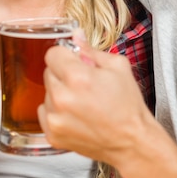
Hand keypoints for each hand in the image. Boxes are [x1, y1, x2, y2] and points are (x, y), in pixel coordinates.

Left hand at [38, 29, 151, 164]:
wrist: (131, 141)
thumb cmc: (128, 106)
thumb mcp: (118, 67)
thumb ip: (91, 50)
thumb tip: (76, 36)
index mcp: (77, 77)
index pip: (52, 53)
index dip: (66, 55)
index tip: (74, 62)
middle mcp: (62, 98)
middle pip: (49, 72)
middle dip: (64, 74)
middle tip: (84, 84)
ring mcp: (55, 118)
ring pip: (47, 92)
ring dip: (61, 93)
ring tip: (83, 102)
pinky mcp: (52, 134)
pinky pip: (45, 112)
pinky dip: (57, 112)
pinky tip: (76, 115)